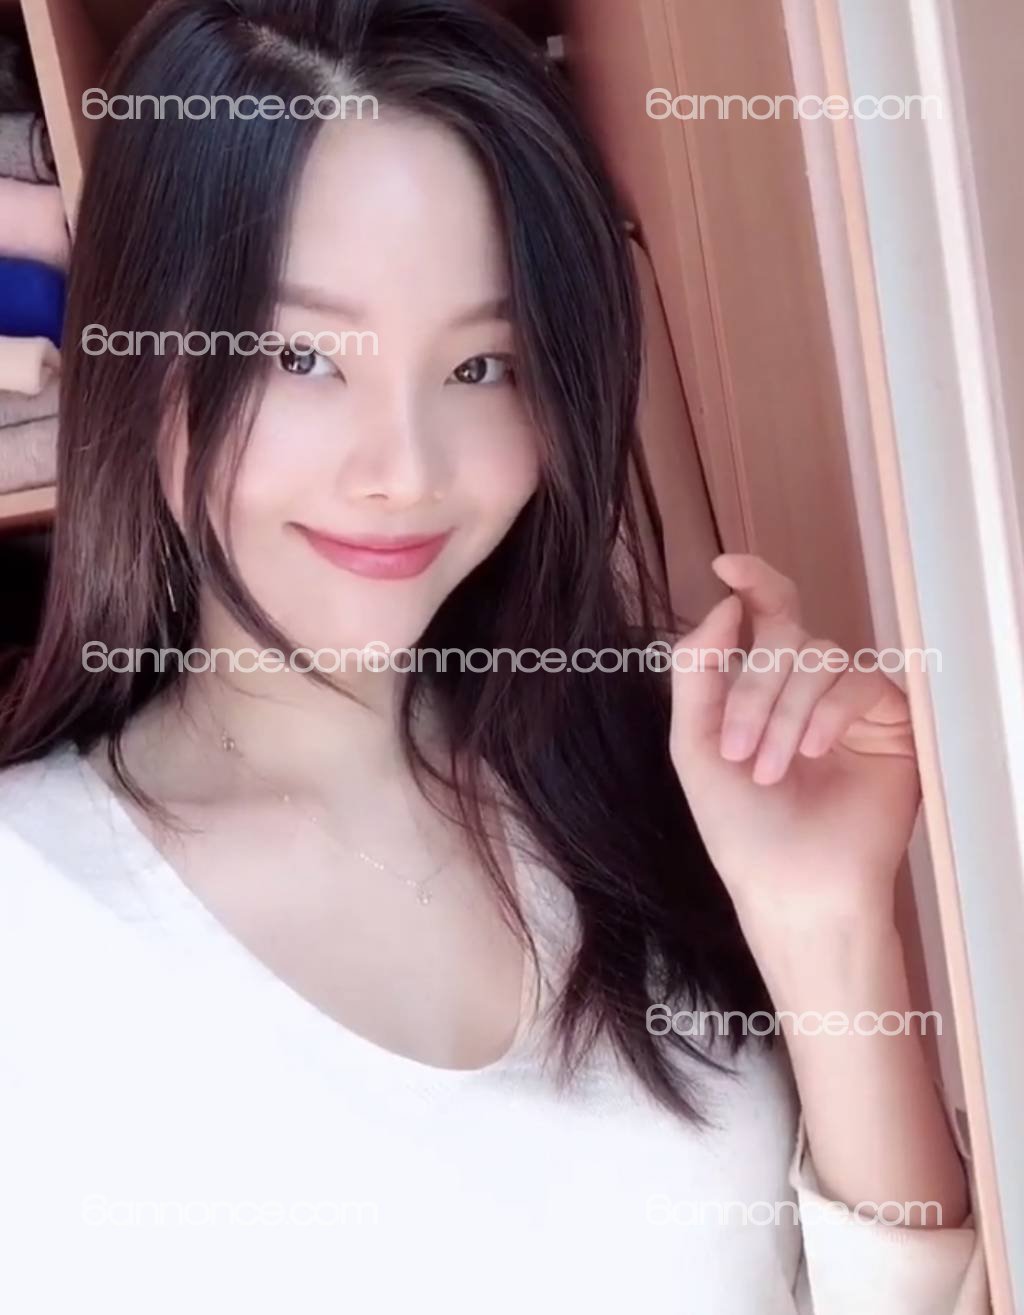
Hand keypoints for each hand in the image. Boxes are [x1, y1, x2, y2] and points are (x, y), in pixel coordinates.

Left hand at [669, 554, 919, 933]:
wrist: (790, 886)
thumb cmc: (740, 827)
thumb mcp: (694, 744)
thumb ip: (698, 669)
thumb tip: (726, 601)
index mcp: (759, 685)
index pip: (764, 616)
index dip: (752, 583)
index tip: (727, 567)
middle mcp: (806, 687)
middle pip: (785, 634)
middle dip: (753, 689)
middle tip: (736, 750)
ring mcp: (850, 703)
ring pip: (819, 657)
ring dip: (783, 711)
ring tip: (770, 768)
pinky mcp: (891, 722)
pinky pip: (862, 681)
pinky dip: (829, 711)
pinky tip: (812, 751)